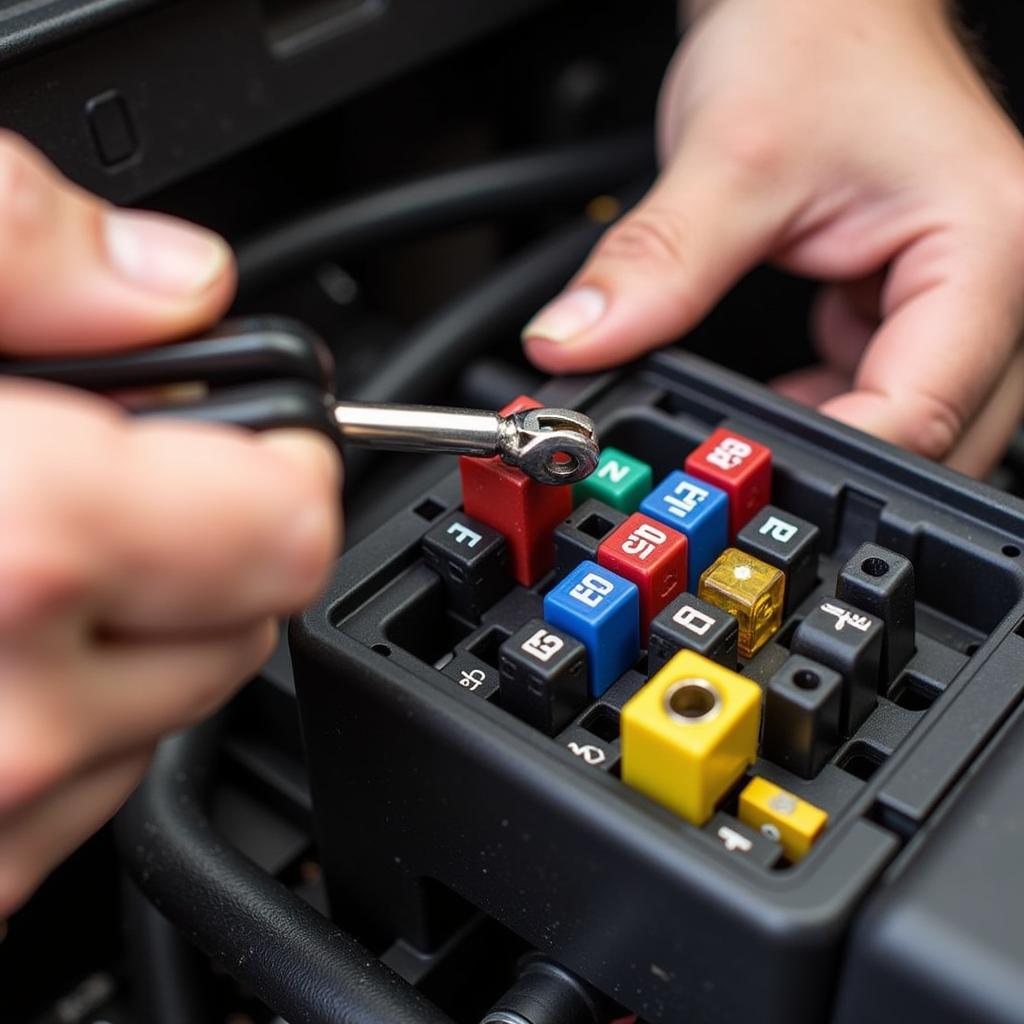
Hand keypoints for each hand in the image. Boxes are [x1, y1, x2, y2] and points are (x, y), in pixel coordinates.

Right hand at [0, 133, 340, 915]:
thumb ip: (11, 248)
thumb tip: (166, 277)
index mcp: (10, 550)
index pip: (288, 527)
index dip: (281, 464)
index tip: (248, 435)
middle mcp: (0, 725)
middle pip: (242, 619)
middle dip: (202, 547)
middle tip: (97, 483)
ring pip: (162, 714)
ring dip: (116, 638)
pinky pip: (70, 800)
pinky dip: (44, 722)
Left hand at [523, 0, 1023, 476]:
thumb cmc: (813, 30)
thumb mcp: (726, 159)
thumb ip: (654, 268)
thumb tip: (577, 345)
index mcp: (989, 245)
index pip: (922, 407)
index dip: (826, 459)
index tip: (741, 474)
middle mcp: (997, 277)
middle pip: (933, 430)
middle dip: (833, 458)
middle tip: (738, 460)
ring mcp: (959, 292)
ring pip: (907, 418)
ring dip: (825, 430)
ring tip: (749, 411)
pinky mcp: (916, 297)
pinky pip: (878, 385)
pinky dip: (822, 400)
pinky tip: (776, 385)